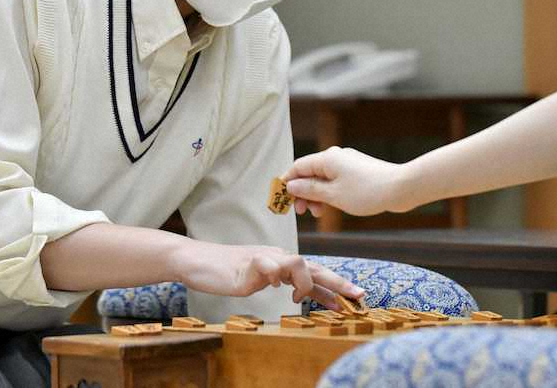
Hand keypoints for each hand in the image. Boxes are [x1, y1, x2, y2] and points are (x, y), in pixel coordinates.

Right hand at [171, 241, 364, 310]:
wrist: (197, 260)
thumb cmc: (227, 271)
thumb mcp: (260, 279)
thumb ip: (280, 282)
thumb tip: (302, 293)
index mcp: (281, 262)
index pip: (314, 272)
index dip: (334, 286)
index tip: (353, 300)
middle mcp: (277, 257)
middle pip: (314, 266)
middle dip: (338, 282)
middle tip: (358, 295)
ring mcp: (264, 259)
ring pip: (297, 262)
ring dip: (304, 283)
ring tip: (296, 299)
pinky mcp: (248, 264)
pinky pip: (268, 266)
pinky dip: (274, 275)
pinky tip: (272, 286)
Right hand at [281, 146, 409, 216]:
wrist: (400, 188)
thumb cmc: (367, 192)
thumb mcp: (333, 195)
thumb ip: (310, 190)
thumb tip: (291, 186)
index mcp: (327, 158)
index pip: (297, 167)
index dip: (286, 183)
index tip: (280, 200)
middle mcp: (335, 156)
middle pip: (309, 172)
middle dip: (302, 192)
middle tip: (301, 212)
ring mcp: (347, 163)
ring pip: (322, 178)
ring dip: (315, 195)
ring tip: (317, 213)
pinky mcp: (357, 171)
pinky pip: (334, 180)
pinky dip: (328, 193)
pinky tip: (329, 207)